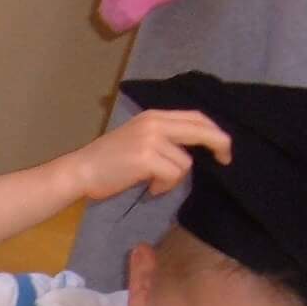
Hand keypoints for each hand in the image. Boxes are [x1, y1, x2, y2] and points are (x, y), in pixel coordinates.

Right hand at [66, 108, 231, 201]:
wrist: (80, 170)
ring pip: (185, 162)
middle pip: (201, 130)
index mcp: (155, 116)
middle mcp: (155, 123)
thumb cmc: (107, 161)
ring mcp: (151, 139)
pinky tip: (151, 189)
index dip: (214, 130)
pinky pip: (173, 175)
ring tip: (155, 184)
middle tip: (226, 160)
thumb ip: (163, 137)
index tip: (222, 147)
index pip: (195, 117)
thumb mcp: (138, 138)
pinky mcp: (146, 158)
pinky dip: (165, 187)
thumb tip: (191, 149)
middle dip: (220, 145)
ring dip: (174, 179)